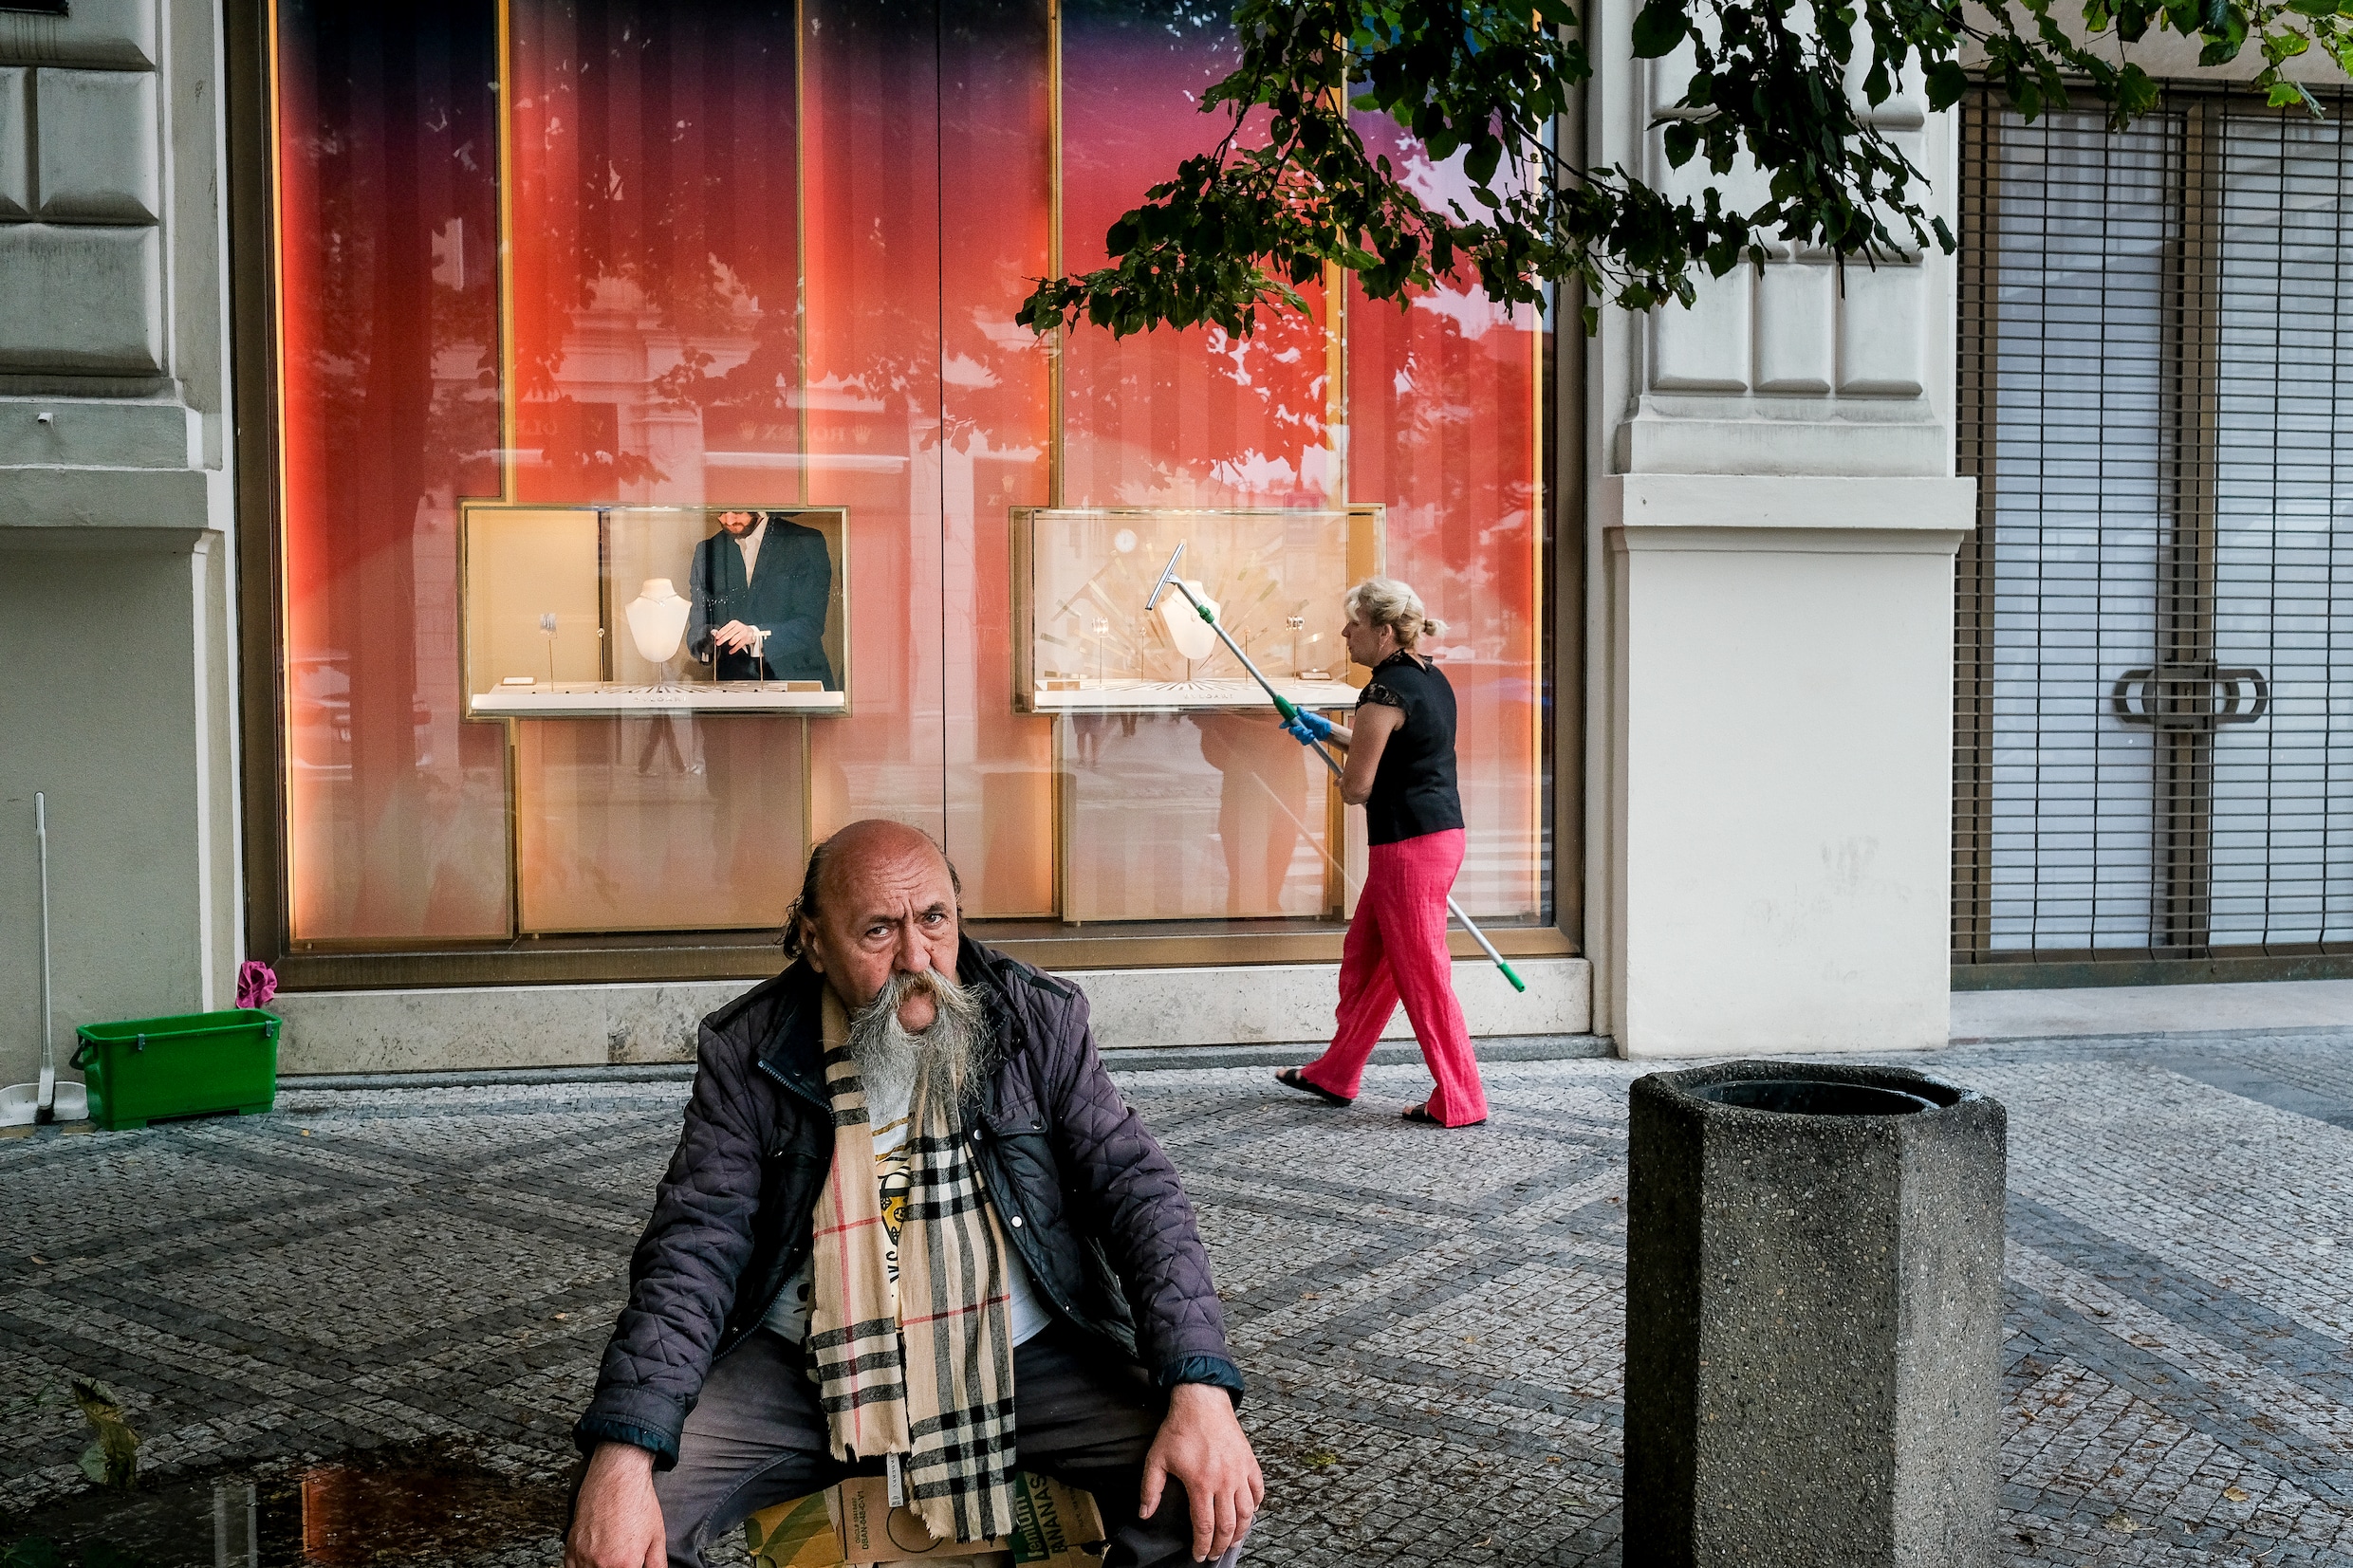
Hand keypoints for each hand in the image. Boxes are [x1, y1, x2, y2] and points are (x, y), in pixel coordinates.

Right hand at [565, 1443, 664, 1567]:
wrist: (617, 1476)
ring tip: (611, 1559)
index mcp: (624, 1565)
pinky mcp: (571, 1548)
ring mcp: (583, 1557)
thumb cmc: (637, 1502)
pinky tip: (594, 1561)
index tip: (633, 1566)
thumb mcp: (657, 1537)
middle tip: (622, 1560)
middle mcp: (600, 1564)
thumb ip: (657, 1565)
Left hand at [712, 620, 760, 652]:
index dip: (720, 633)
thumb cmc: (739, 630)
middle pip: (730, 634)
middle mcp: (739, 627)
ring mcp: (743, 633)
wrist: (750, 632)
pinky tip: (731, 651)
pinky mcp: (746, 639)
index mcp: (734, 623)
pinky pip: (739, 645)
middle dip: (723, 639)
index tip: (717, 637)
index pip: (726, 628)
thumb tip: (716, 634)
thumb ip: (725, 630)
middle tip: (718, 643)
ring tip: (728, 644)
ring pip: (735, 639)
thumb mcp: (732, 627)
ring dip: (730, 643)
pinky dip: (734, 649)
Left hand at [1140, 1384, 1261, 1562]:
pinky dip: (1257, 1505)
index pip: (1205, 1526)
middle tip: (1215, 1554)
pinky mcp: (1249, 1461)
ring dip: (1241, 1531)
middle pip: (1228, 1525)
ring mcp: (1240, 1471)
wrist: (1201, 1401)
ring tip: (1234, 1540)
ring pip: (1248, 1512)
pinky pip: (1259, 1490)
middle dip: (1222, 1545)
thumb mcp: (1157, 1459)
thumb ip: (1150, 1489)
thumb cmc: (1179, 1428)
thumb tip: (1144, 1514)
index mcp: (1201, 1483)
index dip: (1202, 1546)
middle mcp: (1224, 1481)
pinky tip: (1250, 1512)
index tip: (1199, 1555)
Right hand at [1281, 709, 1332, 745]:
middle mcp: (1300, 727)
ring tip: (1311, 732)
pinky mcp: (1305, 739)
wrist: (1326, 730)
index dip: (1285, 724)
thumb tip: (1298, 708)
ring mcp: (1302, 733)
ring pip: (1297, 736)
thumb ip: (1304, 714)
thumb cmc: (1320, 722)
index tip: (1282, 726)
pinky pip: (1303, 741)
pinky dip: (1308, 739)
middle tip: (1302, 729)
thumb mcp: (1312, 717)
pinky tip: (1312, 736)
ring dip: (1304, 735)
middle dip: (1296, 730)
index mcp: (1299, 720)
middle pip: (1292, 730)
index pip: (1289, 721)